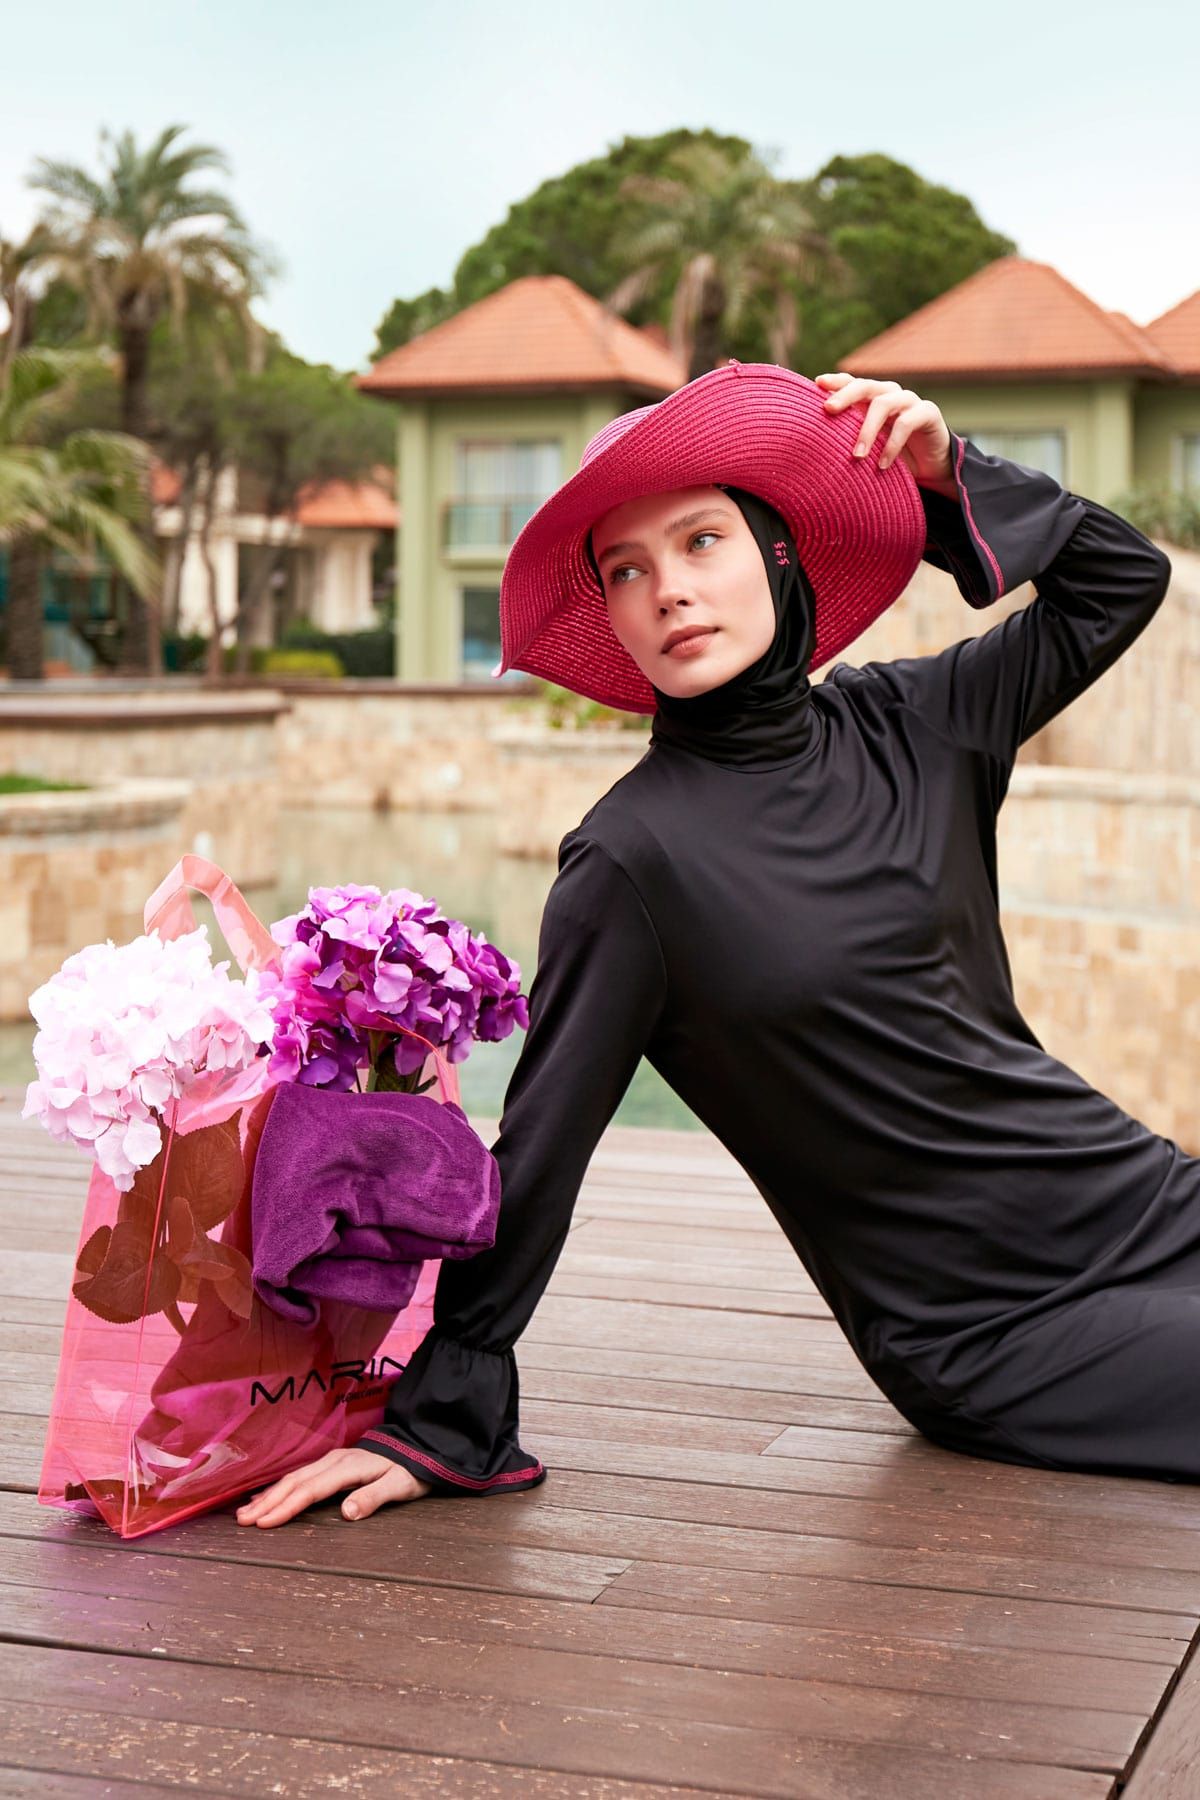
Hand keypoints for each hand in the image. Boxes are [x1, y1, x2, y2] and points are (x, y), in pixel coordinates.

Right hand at [235, 1447, 432, 1528]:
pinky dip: (280, 1487)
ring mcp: (332, 1460)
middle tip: (243, 1522)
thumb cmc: (411, 1470)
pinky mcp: (332, 1463)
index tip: (264, 1524)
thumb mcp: (400, 1486)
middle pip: (295, 1482)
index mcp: (348, 1467)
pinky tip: (267, 1496)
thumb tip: (346, 1514)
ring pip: (294, 1477)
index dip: (286, 1507)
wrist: (420, 1446)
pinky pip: (301, 1475)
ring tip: (245, 1513)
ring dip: (269, 1495)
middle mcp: (335, 1460)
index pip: (311, 1490)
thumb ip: (373, 1497)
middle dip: (267, 1502)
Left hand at [815, 372, 955, 495]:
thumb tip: (813, 446)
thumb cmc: (892, 455)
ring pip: (883, 403)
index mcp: (872, 398)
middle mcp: (889, 393)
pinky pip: (906, 423)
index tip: (817, 383)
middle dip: (845, 395)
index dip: (836, 381)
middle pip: (865, 386)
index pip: (852, 383)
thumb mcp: (868, 446)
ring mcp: (909, 401)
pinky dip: (892, 444)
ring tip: (857, 456)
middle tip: (829, 409)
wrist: (931, 466)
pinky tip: (883, 464)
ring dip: (867, 430)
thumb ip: (848, 439)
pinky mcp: (928, 413)